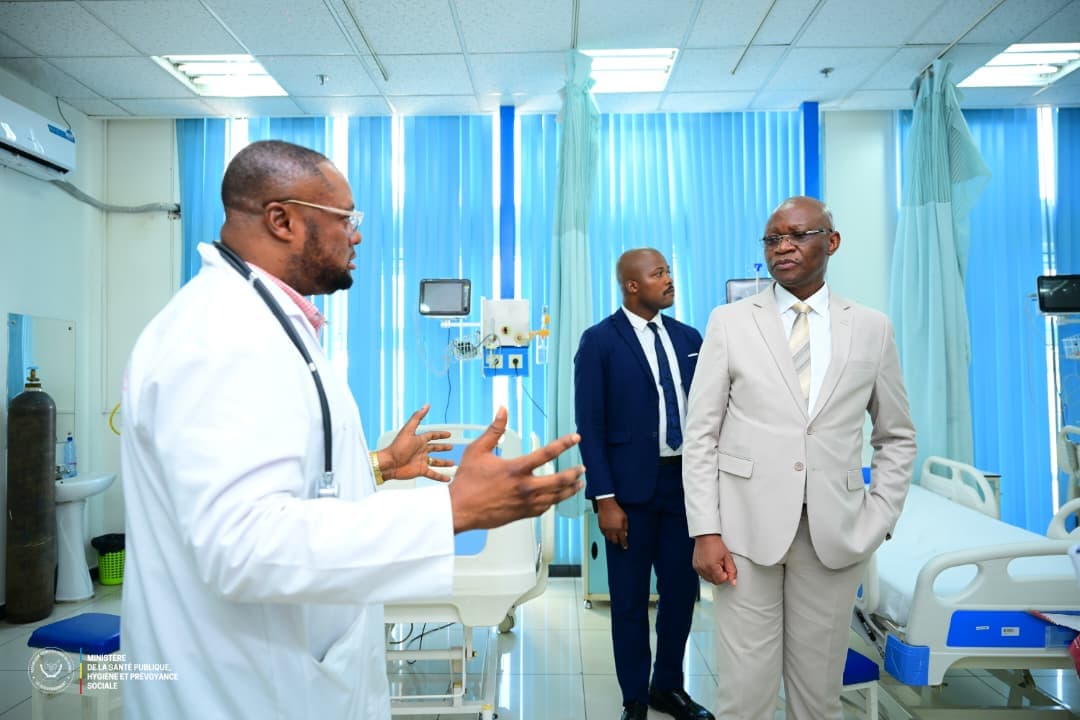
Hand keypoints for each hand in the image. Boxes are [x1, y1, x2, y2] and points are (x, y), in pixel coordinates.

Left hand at [379, 404, 453, 481]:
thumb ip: (417, 417)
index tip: (448, 434)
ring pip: (435, 462)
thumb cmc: (397, 447)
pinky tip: (447, 479)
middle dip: (443, 448)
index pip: (432, 436)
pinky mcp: (420, 471)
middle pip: (434, 448)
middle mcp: (421, 451)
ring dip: (443, 463)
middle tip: (451, 447)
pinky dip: (440, 477)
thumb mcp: (408, 430)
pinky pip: (433, 474)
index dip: (440, 435)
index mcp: (419, 440)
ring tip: (452, 464)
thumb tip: (426, 405)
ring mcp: (421, 461)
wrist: (390, 464)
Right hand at [448, 407, 583, 531]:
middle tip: (582, 468)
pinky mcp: (522, 514)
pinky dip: (553, 502)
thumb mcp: (477, 450)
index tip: (576, 438)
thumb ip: (494, 429)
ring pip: (556, 497)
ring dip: (570, 490)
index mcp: (516, 469)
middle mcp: (524, 487)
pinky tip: (557, 498)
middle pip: (559, 480)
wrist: (458, 510)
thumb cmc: (466, 482)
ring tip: (578, 484)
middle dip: (574, 473)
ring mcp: (525, 503)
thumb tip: (502, 410)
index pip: (547, 453)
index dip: (564, 443)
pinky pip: (544, 508)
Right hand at [596, 497, 628, 548]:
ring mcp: (606, 529)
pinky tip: (609, 532)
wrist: (606, 505)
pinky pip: (604, 534)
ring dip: (612, 538)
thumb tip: (625, 533)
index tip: (625, 547)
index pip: (622, 539)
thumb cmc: (616, 510)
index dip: (624, 544)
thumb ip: (625, 526)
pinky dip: (607, 534)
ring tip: (614, 535)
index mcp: (619, 528)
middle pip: (615, 541)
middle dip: (618, 541)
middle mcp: (612, 530)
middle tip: (619, 539)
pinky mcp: (601, 527)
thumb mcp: (625, 517)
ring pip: (608, 539)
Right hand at [693, 534, 736, 585]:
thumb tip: (733, 582)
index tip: (725, 567)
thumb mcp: (728, 557)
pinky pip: (703, 575)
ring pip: (709, 579)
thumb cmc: (715, 544)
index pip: (721, 580)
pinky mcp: (695, 567)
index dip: (725, 575)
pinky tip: (709, 563)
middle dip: (719, 575)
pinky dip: (707, 572)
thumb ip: (732, 571)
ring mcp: (698, 568)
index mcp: (711, 566)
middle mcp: (703, 568)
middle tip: (721, 564)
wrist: (705, 536)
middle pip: (715, 581)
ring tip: (714, 563)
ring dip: (713, 574)